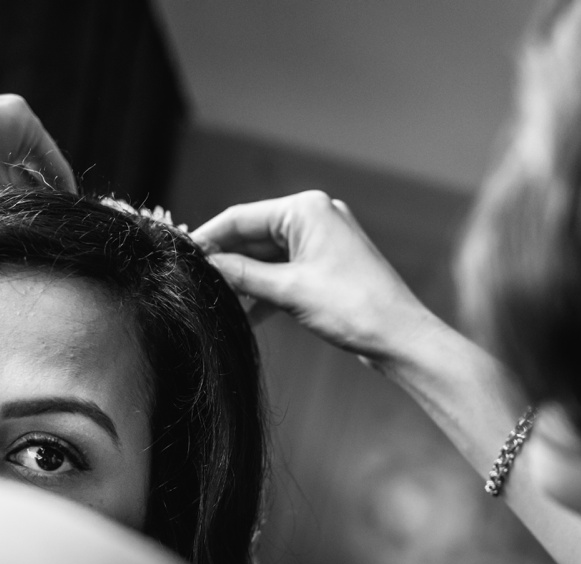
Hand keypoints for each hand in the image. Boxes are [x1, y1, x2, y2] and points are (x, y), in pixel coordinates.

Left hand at [0, 92, 76, 210]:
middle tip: (39, 223)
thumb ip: (26, 202)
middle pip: (29, 161)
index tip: (70, 221)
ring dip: (5, 189)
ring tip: (7, 218)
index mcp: (21, 118)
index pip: (55, 165)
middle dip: (33, 192)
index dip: (64, 197)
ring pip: (0, 160)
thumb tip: (44, 214)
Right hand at [191, 191, 442, 364]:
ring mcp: (322, 242)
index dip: (208, 237)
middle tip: (193, 282)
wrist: (400, 336)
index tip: (180, 255)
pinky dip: (266, 290)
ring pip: (268, 257)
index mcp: (306, 209)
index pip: (241, 217)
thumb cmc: (354, 307)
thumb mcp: (289, 291)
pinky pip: (285, 272)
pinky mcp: (326, 268)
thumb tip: (207, 266)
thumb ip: (243, 275)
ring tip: (215, 299)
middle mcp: (315, 217)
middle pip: (253, 235)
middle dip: (226, 259)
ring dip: (244, 278)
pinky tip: (246, 314)